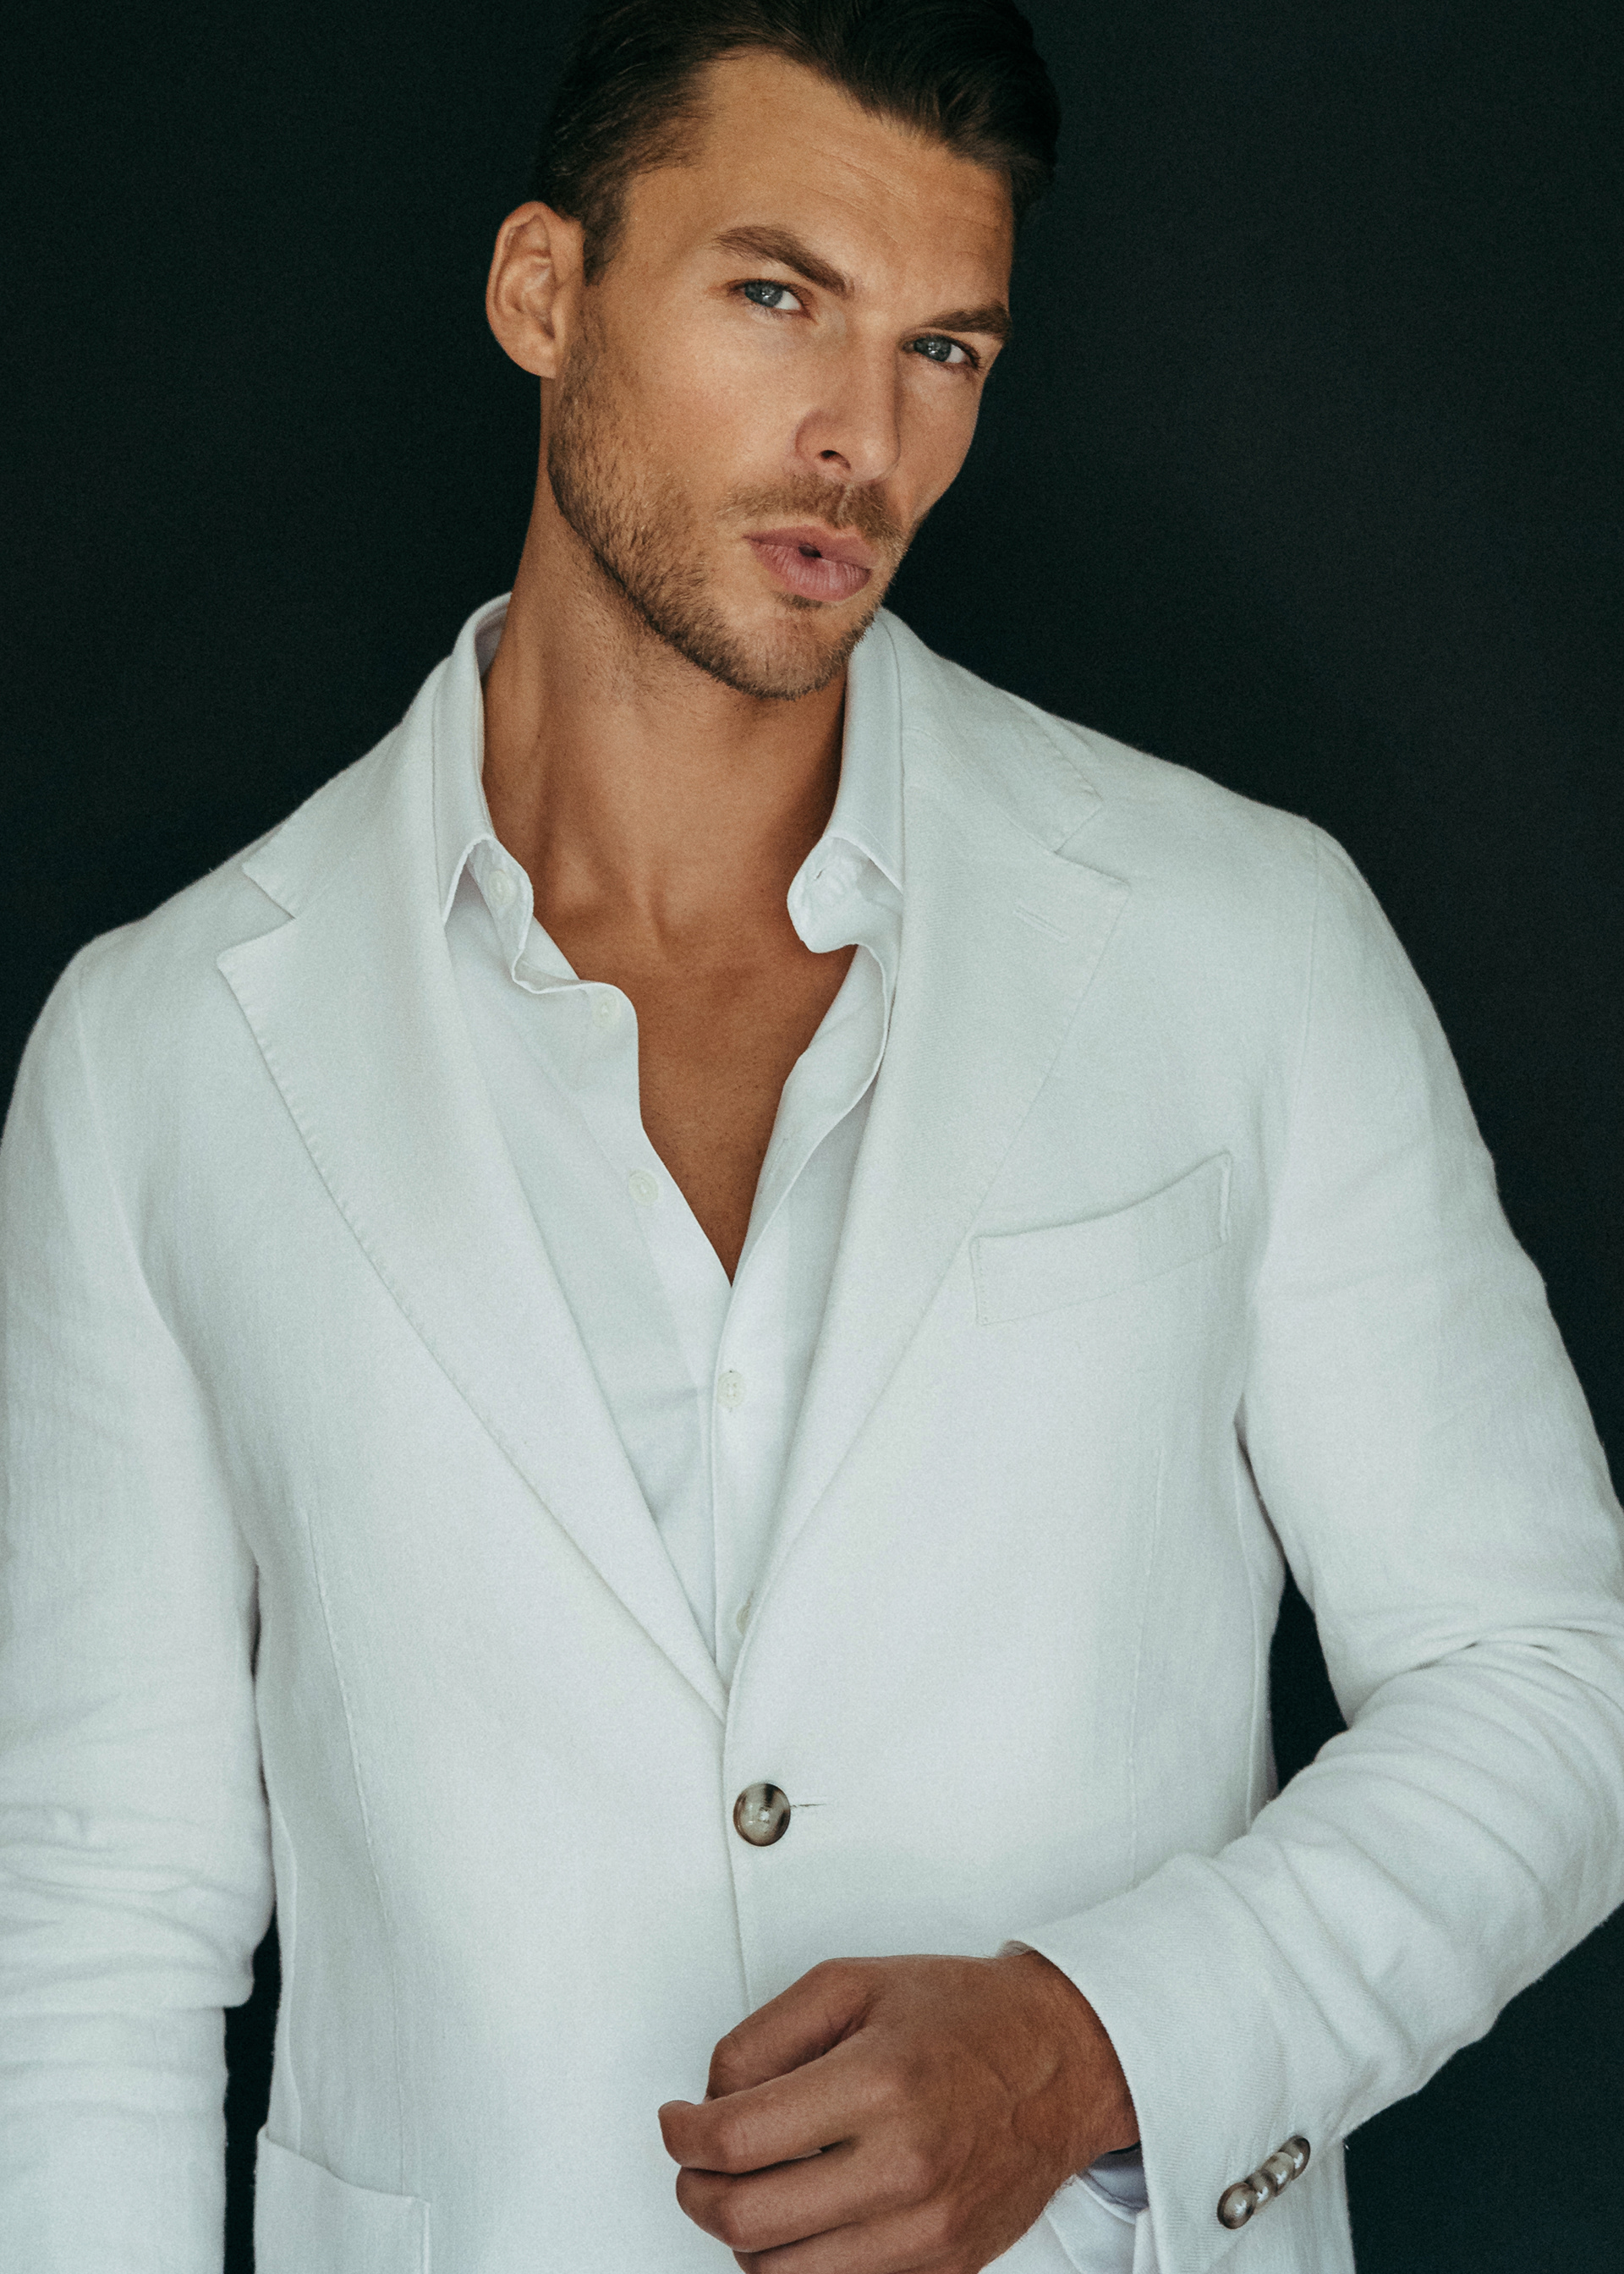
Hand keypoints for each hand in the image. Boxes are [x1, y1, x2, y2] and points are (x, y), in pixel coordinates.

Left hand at [658, 1950, 1136, 2272]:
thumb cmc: (965, 2015)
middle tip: (696, 2160)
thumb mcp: (851, 1983)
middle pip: (745, 2219)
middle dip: (696, 2189)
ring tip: (756, 2183)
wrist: (1063, 2059)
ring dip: (743, 2232)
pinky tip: (804, 2212)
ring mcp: (925, 2230)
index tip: (677, 2123)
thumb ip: (764, 2037)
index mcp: (880, 2082)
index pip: (737, 2140)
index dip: (682, 2135)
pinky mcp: (941, 2269)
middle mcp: (905, 2166)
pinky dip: (800, 2261)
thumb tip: (711, 2097)